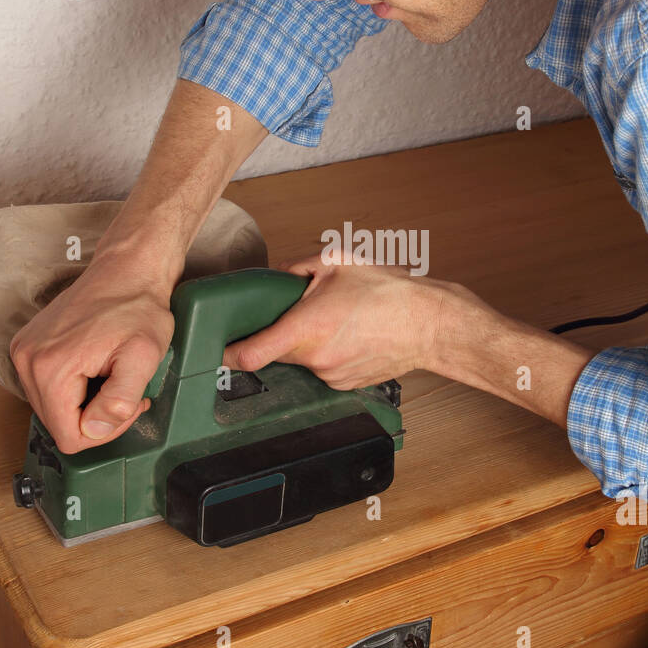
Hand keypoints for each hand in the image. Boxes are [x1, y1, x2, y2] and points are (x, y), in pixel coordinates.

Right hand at [10, 252, 172, 453]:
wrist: (126, 270)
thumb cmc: (138, 308)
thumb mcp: (143, 357)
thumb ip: (120, 400)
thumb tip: (94, 430)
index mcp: (50, 368)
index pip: (68, 437)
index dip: (104, 431)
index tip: (129, 404)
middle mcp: (27, 361)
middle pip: (58, 424)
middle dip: (95, 416)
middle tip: (125, 389)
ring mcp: (23, 352)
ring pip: (53, 408)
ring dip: (85, 402)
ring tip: (112, 375)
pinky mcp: (27, 346)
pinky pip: (47, 387)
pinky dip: (73, 386)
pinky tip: (95, 367)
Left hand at [222, 254, 448, 388]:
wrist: (430, 325)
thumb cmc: (390, 293)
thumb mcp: (338, 262)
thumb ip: (299, 268)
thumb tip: (279, 278)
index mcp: (306, 328)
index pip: (250, 354)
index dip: (228, 353)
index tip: (218, 348)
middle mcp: (315, 358)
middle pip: (276, 352)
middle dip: (280, 334)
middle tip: (301, 313)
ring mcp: (331, 375)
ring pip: (303, 360)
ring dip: (309, 343)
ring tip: (339, 321)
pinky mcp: (345, 385)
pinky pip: (323, 369)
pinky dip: (328, 354)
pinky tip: (351, 336)